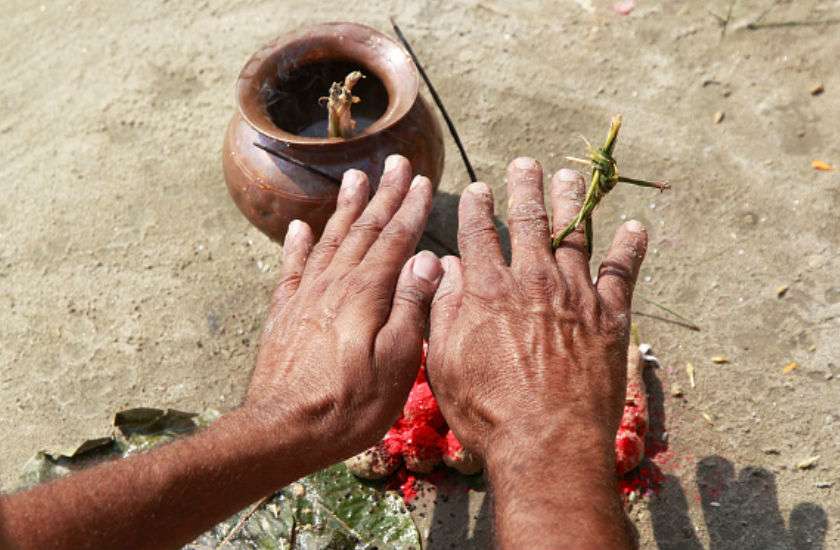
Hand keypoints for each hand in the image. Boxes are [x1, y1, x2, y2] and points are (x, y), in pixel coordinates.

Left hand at [247, 155, 441, 468]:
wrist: (283, 430)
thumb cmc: (351, 405)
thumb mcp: (396, 363)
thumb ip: (411, 307)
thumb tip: (428, 259)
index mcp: (367, 294)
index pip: (394, 240)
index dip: (408, 209)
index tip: (419, 179)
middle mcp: (335, 284)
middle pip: (363, 230)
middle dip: (382, 195)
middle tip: (394, 162)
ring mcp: (305, 296)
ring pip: (330, 240)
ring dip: (345, 208)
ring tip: (355, 178)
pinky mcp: (284, 313)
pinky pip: (292, 267)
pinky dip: (297, 244)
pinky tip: (299, 227)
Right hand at [426, 157, 646, 548]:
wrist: (547, 443)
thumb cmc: (487, 411)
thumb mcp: (444, 363)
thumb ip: (442, 309)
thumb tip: (444, 266)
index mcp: (487, 290)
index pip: (478, 232)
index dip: (476, 206)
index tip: (477, 188)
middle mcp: (531, 280)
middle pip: (527, 220)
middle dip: (525, 186)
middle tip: (526, 163)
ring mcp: (574, 295)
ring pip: (573, 234)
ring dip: (571, 200)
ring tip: (569, 177)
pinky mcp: (609, 316)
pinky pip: (622, 271)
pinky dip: (629, 246)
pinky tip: (635, 226)